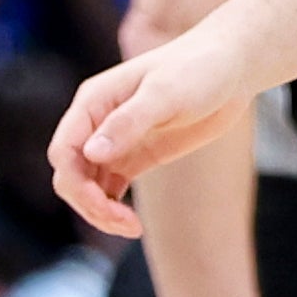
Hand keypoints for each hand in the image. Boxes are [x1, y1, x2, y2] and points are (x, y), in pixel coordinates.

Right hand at [51, 30, 258, 236]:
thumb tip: (91, 154)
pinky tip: (133, 223)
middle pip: (72, 174)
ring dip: (101, 211)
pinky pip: (111, 187)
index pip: (64, 151)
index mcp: (93, 103)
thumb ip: (129, 123)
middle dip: (89, 203)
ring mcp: (116, 141)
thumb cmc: (198, 69)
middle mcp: (97, 124)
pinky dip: (114, 207)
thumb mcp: (166, 94)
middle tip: (126, 224)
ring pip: (90, 186)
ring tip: (132, 228)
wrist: (232, 68)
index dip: (75, 182)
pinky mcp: (137, 154)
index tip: (103, 204)